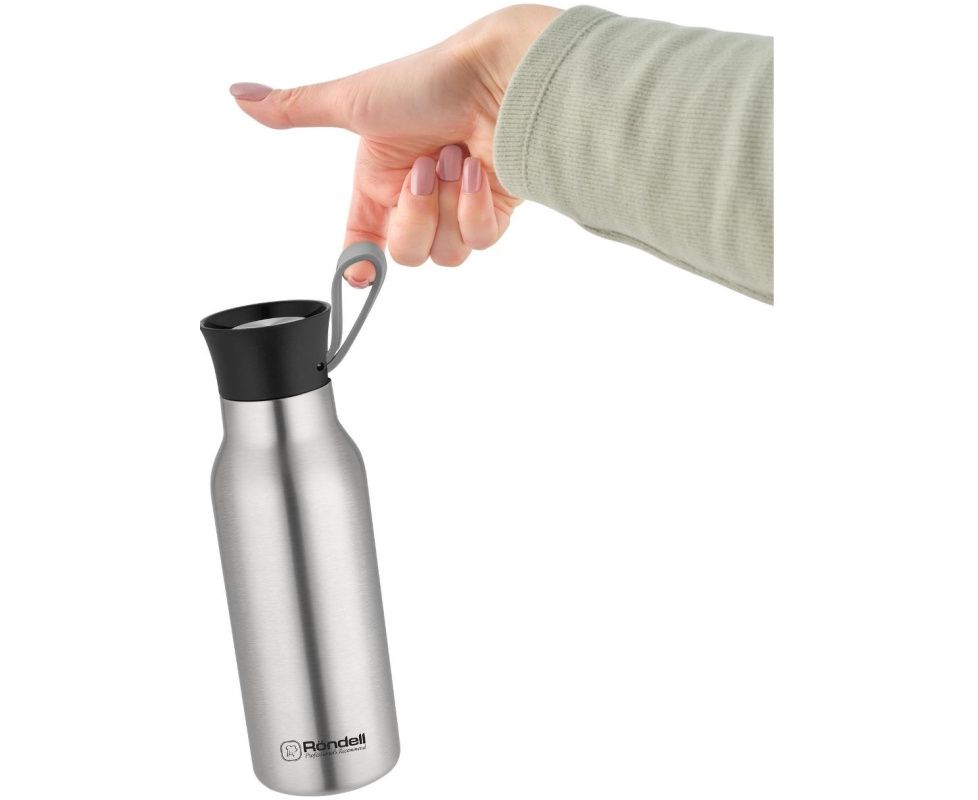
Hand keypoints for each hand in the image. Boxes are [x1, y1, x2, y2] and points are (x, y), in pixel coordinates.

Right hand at [230, 4, 559, 285]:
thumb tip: (240, 94)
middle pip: (406, 255)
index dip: (361, 261)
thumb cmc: (429, 81)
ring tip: (453, 158)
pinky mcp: (494, 209)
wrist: (498, 77)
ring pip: (444, 255)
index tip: (361, 275)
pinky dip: (476, 206)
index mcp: (380, 179)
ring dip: (446, 206)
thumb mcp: (352, 102)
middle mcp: (417, 197)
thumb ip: (295, 109)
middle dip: (413, 217)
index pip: (363, 238)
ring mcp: (456, 205)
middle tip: (422, 172)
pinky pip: (480, 239)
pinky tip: (477, 169)